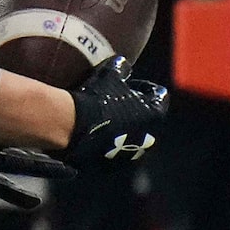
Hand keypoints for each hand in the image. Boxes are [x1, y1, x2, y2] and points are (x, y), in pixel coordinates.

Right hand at [62, 56, 167, 172]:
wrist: (71, 128)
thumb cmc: (95, 100)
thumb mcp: (109, 77)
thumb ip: (120, 70)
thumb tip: (122, 63)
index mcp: (153, 115)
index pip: (159, 98)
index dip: (147, 89)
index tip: (135, 84)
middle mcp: (148, 139)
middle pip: (146, 120)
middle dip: (136, 112)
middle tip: (118, 102)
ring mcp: (131, 155)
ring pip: (132, 138)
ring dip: (124, 129)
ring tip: (105, 120)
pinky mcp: (112, 165)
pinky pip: (115, 152)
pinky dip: (109, 142)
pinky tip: (95, 133)